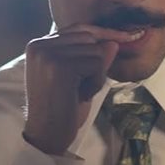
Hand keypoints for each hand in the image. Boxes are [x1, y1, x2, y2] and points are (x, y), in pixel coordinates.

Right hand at [23, 24, 141, 154]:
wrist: (48, 135)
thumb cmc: (63, 109)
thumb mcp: (80, 78)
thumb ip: (94, 57)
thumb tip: (114, 41)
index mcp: (38, 45)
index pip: (78, 29)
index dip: (103, 33)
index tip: (126, 37)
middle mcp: (39, 45)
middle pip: (89, 37)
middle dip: (95, 63)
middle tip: (79, 88)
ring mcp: (48, 54)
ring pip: (96, 51)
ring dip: (95, 75)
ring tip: (77, 93)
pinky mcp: (60, 66)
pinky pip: (96, 64)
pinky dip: (95, 82)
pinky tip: (80, 96)